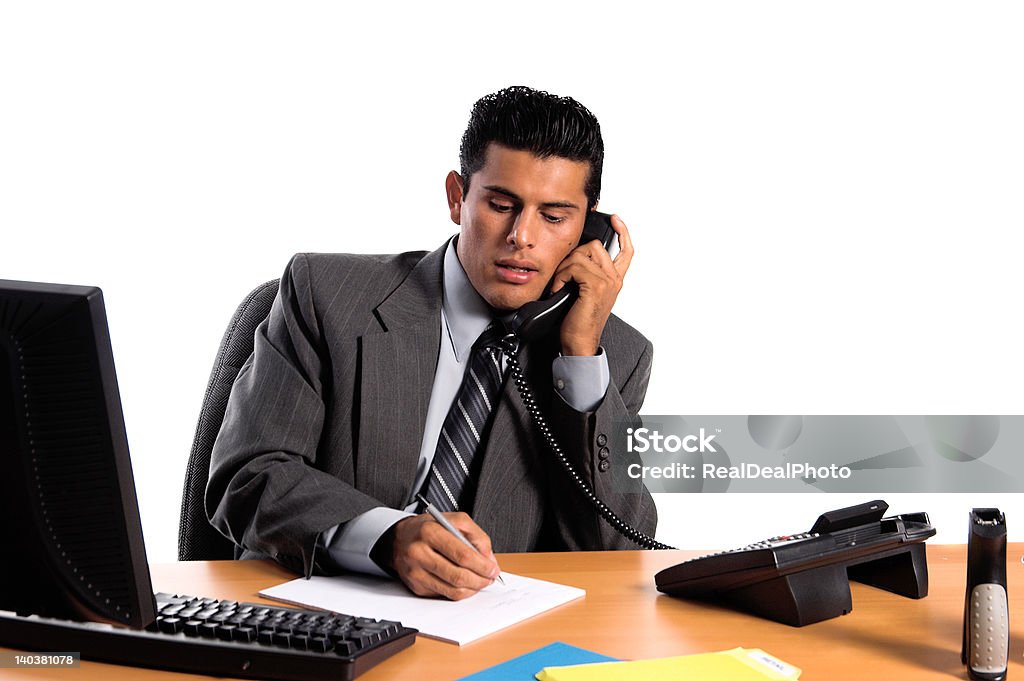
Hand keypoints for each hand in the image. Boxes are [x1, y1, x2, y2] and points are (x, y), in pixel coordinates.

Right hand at [384, 513, 500, 599]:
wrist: (400, 538)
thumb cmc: (428, 528)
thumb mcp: (454, 520)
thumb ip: (476, 536)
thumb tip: (489, 559)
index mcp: (430, 532)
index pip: (462, 554)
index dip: (482, 565)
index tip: (493, 569)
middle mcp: (419, 552)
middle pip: (458, 576)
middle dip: (480, 580)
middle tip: (490, 578)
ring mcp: (416, 572)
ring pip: (452, 590)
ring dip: (473, 589)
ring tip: (481, 581)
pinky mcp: (416, 586)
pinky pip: (444, 595)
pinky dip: (460, 592)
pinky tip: (465, 584)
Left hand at [551, 214, 634, 355]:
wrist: (579, 343)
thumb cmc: (577, 322)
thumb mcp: (584, 293)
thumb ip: (586, 275)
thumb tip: (574, 257)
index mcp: (614, 280)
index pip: (626, 251)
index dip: (622, 232)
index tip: (615, 219)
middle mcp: (614, 279)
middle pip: (594, 246)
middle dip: (573, 256)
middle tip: (563, 276)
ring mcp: (608, 281)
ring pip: (582, 254)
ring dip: (564, 267)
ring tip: (560, 285)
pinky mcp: (596, 285)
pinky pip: (574, 266)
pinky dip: (561, 276)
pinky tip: (559, 289)